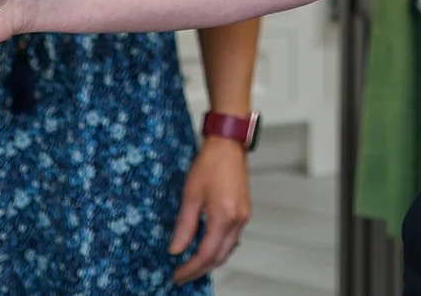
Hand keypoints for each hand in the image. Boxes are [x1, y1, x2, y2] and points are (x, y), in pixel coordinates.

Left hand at [168, 136, 250, 282]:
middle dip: (201, 269)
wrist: (228, 145)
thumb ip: (184, 226)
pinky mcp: (244, 212)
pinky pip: (233, 239)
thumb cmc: (210, 164)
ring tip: (192, 265)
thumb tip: (176, 249)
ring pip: (228, 250)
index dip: (191, 268)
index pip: (206, 254)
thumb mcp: (191, 195)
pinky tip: (208, 247)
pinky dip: (219, 248)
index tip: (177, 275)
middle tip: (183, 275)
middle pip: (220, 257)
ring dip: (211, 260)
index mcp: (224, 217)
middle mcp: (237, 220)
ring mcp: (243, 216)